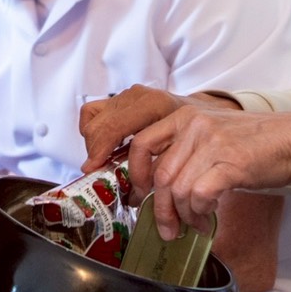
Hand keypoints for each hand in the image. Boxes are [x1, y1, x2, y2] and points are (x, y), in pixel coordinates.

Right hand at [80, 85, 211, 169]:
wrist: (199, 111)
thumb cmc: (192, 131)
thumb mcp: (180, 147)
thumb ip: (158, 166)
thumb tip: (135, 196)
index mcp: (153, 105)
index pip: (114, 127)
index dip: (99, 150)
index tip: (93, 170)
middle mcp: (136, 96)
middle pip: (99, 125)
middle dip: (95, 153)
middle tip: (99, 174)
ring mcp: (125, 95)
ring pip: (91, 118)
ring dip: (93, 143)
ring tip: (103, 162)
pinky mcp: (117, 98)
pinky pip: (92, 112)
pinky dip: (91, 130)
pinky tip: (103, 147)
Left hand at [117, 102, 290, 239]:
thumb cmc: (253, 143)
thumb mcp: (211, 135)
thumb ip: (184, 152)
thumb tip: (156, 189)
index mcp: (185, 116)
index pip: (141, 144)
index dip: (136, 176)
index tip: (140, 197)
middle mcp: (194, 125)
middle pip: (160, 175)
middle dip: (160, 209)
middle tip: (168, 229)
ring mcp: (212, 142)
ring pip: (178, 190)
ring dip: (184, 217)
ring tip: (197, 225)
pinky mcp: (230, 162)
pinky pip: (200, 196)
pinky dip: (200, 215)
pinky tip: (208, 221)